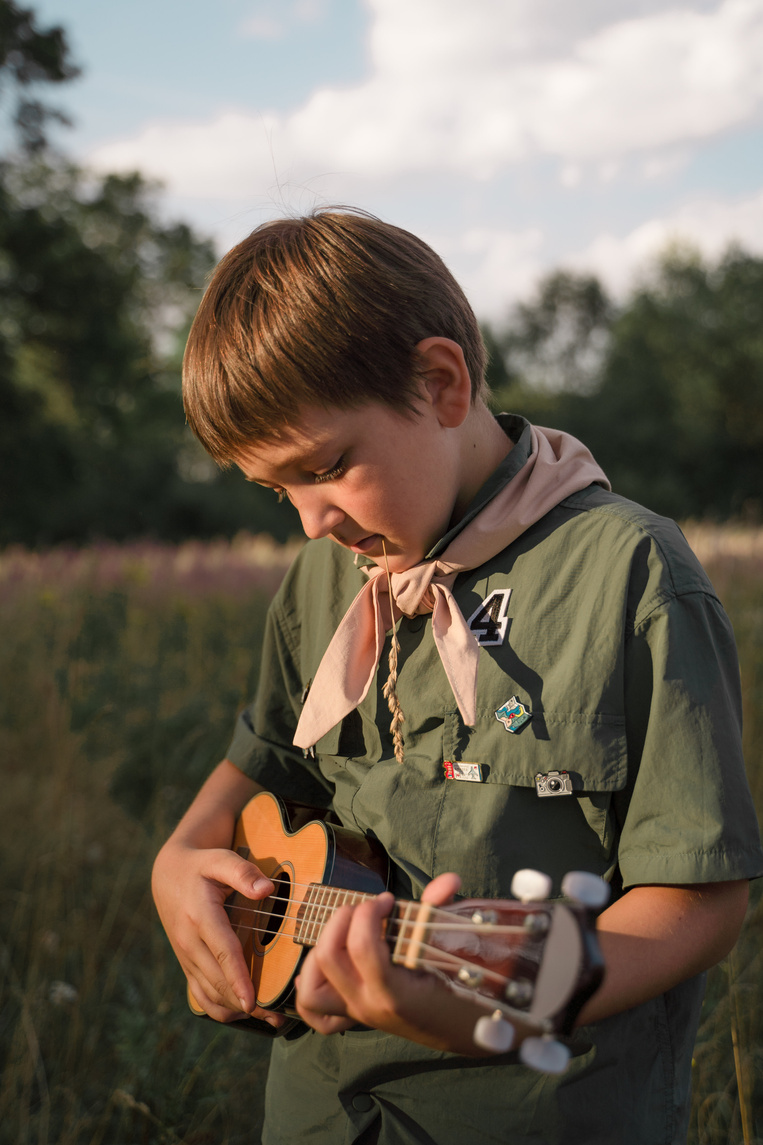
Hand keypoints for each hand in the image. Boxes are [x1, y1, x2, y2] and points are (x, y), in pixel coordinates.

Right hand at [152, 836, 285, 1026]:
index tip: (252, 1002)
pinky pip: (200, 995)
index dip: (238, 978)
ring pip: (209, 993)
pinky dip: (220, 1008)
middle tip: (276, 1016)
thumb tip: (266, 889)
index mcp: (201, 916)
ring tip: (268, 1019)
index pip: (222, 952)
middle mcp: (190, 941)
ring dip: (236, 1009)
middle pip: (218, 980)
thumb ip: (243, 873)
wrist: (167, 875)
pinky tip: (242, 1013)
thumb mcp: (220, 860)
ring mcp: (186, 956)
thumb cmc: (200, 866)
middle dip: (245, 1003)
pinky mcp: (187, 964)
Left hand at [294, 872, 497, 1051]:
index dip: (368, 913)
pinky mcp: (350, 1014)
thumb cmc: (460, 991)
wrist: (461, 1033)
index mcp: (395, 993)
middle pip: (328, 958)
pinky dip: (310, 981)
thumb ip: (442, 912)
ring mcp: (356, 1012)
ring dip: (320, 950)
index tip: (388, 899)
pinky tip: (327, 960)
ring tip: (346, 932)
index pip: (361, 948)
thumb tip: (449, 879)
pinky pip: (311, 1008)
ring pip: (309, 989)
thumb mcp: (454, 951)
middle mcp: (368, 1005)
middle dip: (341, 921)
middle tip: (366, 909)